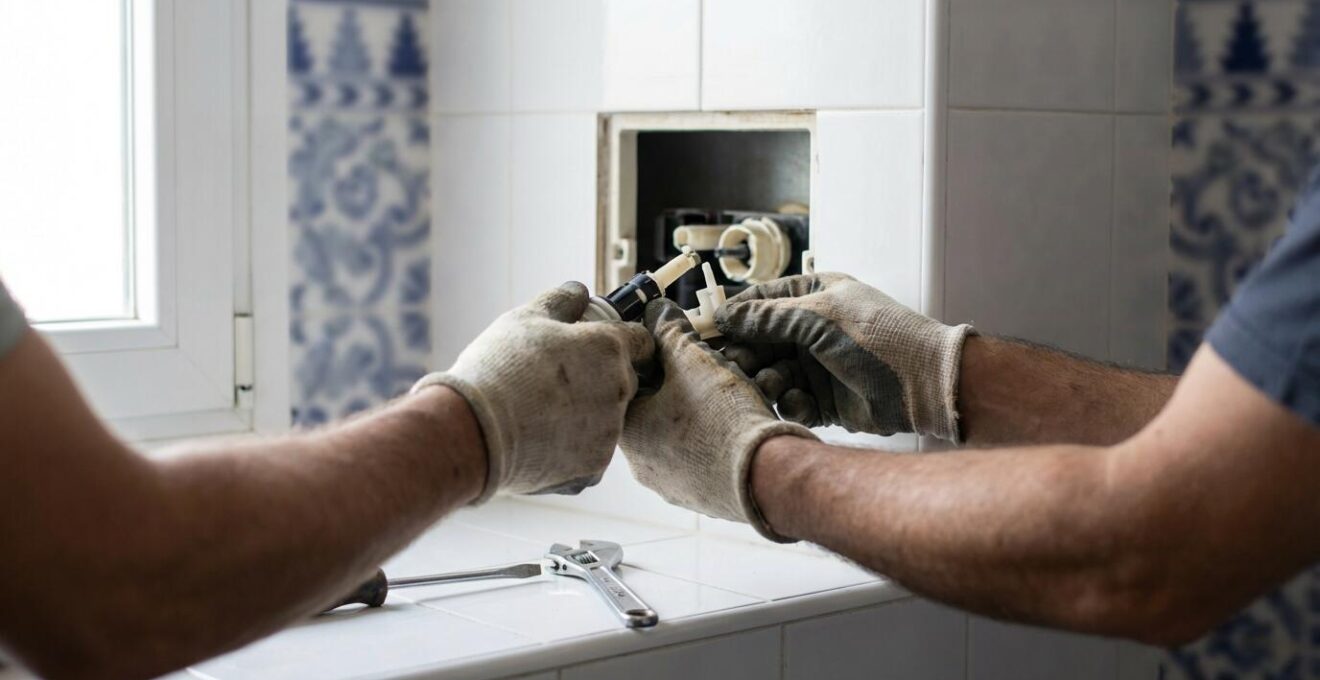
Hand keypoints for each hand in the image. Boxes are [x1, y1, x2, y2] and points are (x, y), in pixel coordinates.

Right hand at [413, 282, 652, 501]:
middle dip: (601, 378)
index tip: (600, 346)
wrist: (474, 431)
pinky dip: (571, 448)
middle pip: (626, 381)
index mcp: (609, 349)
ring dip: (586, 415)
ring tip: (542, 412)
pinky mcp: (593, 469)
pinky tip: (539, 440)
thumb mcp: (526, 318)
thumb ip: (561, 300)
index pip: (641, 341)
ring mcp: (608, 433)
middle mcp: (619, 391)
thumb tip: (579, 292)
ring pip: (607, 420)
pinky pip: (589, 453)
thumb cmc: (500, 369)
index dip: (623, 340)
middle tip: (560, 380)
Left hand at [620, 299, 814, 541]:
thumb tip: (656, 310)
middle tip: (704, 369)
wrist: (766, 475)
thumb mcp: (694, 360)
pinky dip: (714, 442)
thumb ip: (671, 332)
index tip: (675, 348)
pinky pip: (701, 461)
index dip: (652, 359)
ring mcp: (672, 487)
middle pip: (653, 411)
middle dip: (678, 386)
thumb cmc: (723, 417)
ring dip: (697, 414)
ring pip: (678, 437)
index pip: (626, 384)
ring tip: (725, 397)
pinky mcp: (702, 499)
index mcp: (628, 432)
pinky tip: (735, 427)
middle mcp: (642, 466)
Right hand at [716, 273, 973, 441]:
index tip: (708, 332)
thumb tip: (724, 313)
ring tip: (770, 387)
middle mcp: (813, 330)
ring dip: (767, 381)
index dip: (734, 316)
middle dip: (747, 355)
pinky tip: (797, 404)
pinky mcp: (824, 401)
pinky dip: (790, 404)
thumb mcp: (819, 316)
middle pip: (761, 342)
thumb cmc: (877, 337)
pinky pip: (792, 402)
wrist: (923, 384)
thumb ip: (769, 317)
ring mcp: (818, 366)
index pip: (761, 302)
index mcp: (814, 295)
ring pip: (773, 373)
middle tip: (730, 368)